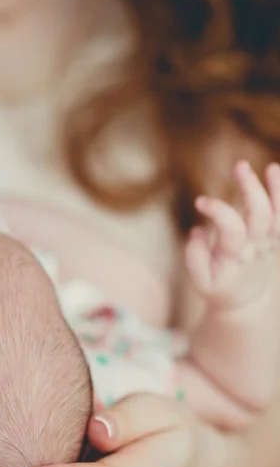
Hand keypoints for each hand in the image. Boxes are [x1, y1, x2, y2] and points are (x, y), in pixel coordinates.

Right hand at [185, 161, 279, 308]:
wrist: (244, 300)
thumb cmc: (218, 286)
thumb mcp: (200, 280)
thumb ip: (195, 255)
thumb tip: (198, 230)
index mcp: (235, 258)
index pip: (232, 229)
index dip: (217, 211)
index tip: (199, 202)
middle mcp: (257, 249)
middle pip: (260, 216)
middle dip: (252, 189)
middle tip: (240, 166)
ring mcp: (270, 243)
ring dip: (278, 190)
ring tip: (271, 167)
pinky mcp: (276, 238)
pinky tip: (276, 174)